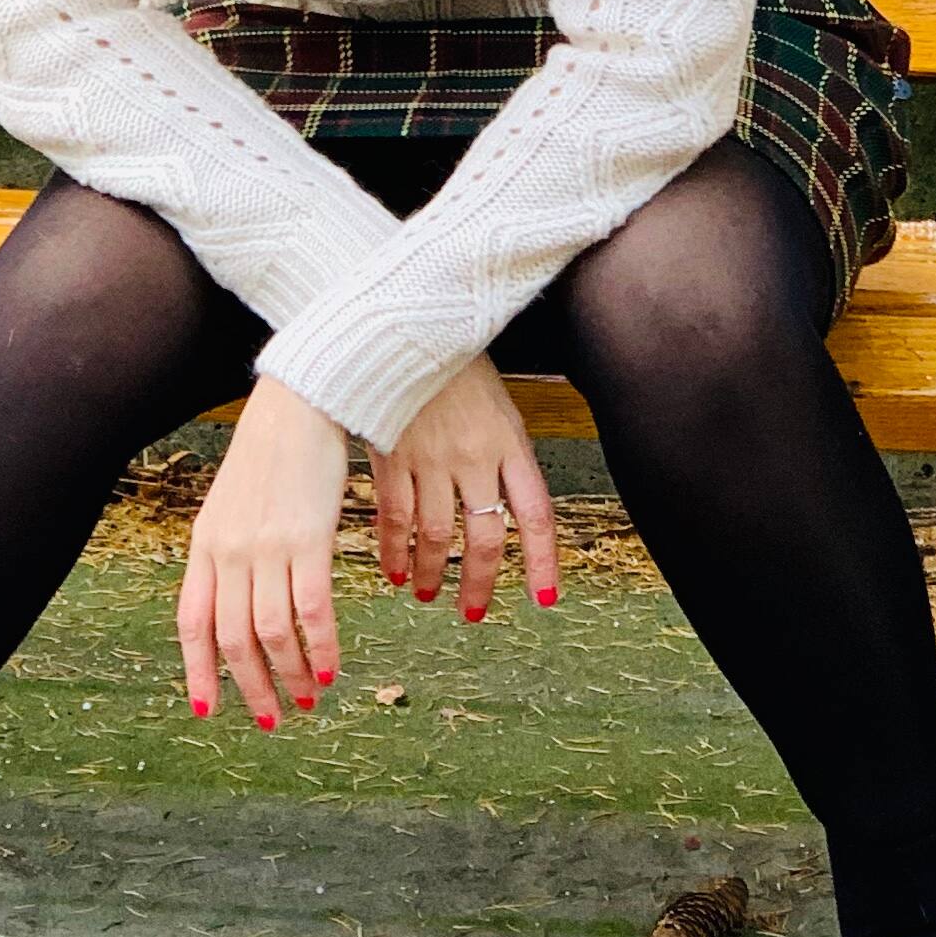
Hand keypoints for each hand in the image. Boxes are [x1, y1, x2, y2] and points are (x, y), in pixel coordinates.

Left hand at [177, 374, 349, 729]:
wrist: (301, 403)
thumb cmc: (272, 451)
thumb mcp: (231, 503)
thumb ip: (228, 550)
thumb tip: (235, 597)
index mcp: (205, 545)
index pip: (192, 623)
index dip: (199, 671)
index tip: (207, 709)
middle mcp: (229, 552)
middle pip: (233, 639)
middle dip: (251, 687)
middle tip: (272, 718)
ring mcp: (267, 547)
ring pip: (272, 633)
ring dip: (289, 675)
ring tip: (306, 699)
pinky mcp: (308, 539)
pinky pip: (312, 610)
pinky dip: (321, 647)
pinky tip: (330, 668)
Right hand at [369, 358, 560, 623]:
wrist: (409, 325)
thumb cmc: (457, 364)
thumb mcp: (500, 406)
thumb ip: (506, 456)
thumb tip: (510, 505)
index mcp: (509, 443)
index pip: (535, 513)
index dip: (541, 559)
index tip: (544, 596)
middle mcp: (474, 456)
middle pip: (484, 536)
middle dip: (479, 582)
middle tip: (473, 611)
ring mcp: (431, 458)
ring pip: (435, 534)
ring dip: (431, 571)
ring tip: (427, 592)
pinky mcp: (391, 454)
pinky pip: (394, 515)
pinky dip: (394, 549)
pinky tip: (395, 568)